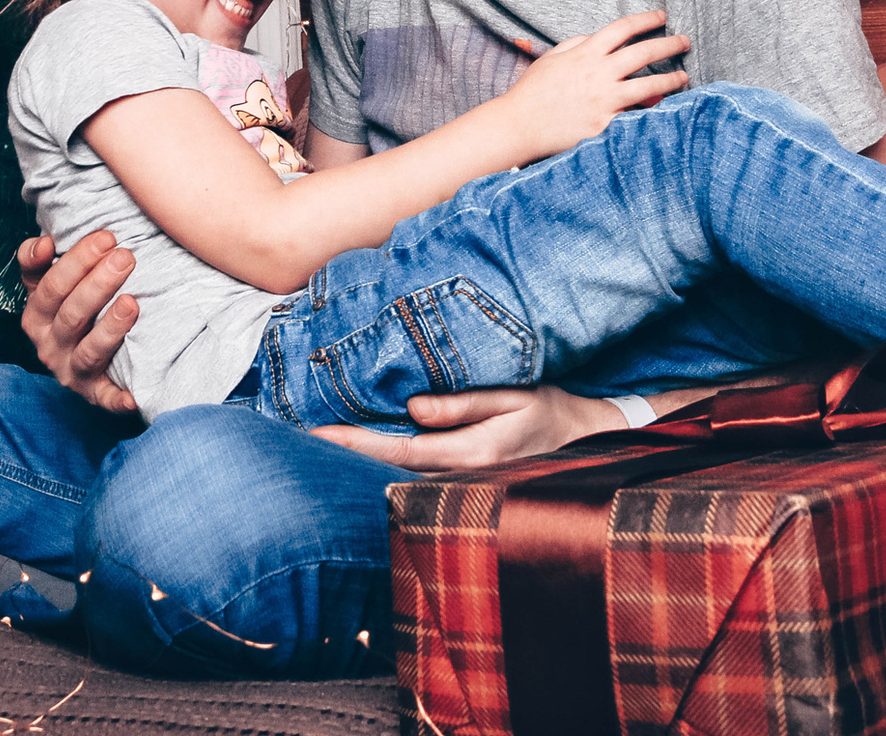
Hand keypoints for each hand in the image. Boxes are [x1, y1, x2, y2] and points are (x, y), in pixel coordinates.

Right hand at [16, 230, 139, 412]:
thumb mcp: (46, 284)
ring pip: (89, 350)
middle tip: (126, 257)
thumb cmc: (68, 308)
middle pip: (72, 314)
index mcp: (36, 316)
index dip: (77, 260)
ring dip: (110, 327)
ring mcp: (71, 371)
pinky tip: (134, 394)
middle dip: (99, 284)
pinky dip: (118, 398)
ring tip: (131, 303)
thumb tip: (45, 243)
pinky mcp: (94, 394)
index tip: (106, 237)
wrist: (79, 359)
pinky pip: (106, 397)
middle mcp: (49, 346)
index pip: (51, 286)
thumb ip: (38, 260)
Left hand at [307, 384, 623, 471]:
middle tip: (297, 445)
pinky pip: (417, 480)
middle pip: (390, 472)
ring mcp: (465, 489)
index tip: (316, 435)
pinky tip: (362, 461)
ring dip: (362, 467)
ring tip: (319, 451)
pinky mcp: (466, 486)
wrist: (588, 442)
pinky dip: (386, 470)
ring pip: (401, 480)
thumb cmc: (551, 411)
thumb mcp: (513, 396)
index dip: (354, 444)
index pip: (397, 451)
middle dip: (347, 460)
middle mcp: (464, 479)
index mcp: (472, 454)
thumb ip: (464, 404)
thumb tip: (412, 408)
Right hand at [503, 10, 690, 160]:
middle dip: (669, 44)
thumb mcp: (551, 57)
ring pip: (649, 86)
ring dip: (671, 79)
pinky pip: (637, 116)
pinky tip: (666, 109)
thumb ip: (576, 44)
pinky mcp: (606, 125)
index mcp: (586, 53)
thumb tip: (596, 38)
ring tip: (683, 77)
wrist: (519, 125)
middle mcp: (599, 74)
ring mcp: (605, 101)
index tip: (662, 17)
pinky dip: (653, 112)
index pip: (623, 28)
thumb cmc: (532, 91)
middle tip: (685, 41)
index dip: (646, 19)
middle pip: (644, 52)